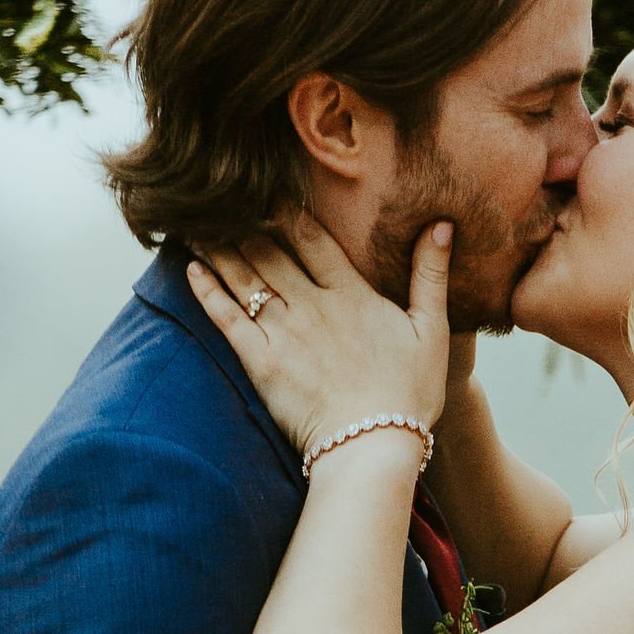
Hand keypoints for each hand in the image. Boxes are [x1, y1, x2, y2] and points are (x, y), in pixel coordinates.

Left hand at [189, 216, 450, 460]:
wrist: (373, 447)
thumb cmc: (409, 395)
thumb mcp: (432, 331)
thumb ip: (431, 275)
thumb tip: (442, 225)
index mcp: (352, 293)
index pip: (311, 236)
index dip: (286, 207)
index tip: (265, 185)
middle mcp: (312, 305)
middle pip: (269, 249)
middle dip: (242, 219)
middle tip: (217, 194)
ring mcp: (284, 333)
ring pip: (244, 277)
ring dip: (218, 246)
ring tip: (196, 221)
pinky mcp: (262, 364)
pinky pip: (227, 319)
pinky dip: (207, 291)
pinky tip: (190, 268)